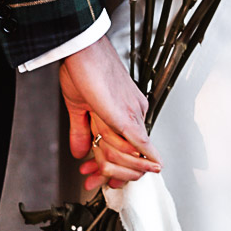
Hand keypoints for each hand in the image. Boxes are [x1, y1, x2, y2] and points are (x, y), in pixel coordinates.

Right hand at [60, 37, 160, 191]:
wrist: (80, 50)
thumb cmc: (81, 67)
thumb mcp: (77, 106)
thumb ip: (79, 131)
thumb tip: (78, 152)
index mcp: (124, 109)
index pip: (127, 147)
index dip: (116, 167)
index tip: (104, 179)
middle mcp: (133, 111)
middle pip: (130, 154)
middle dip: (113, 173)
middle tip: (95, 180)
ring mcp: (132, 113)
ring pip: (129, 153)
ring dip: (112, 167)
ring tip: (96, 173)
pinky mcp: (126, 115)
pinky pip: (140, 141)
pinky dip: (144, 156)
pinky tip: (152, 166)